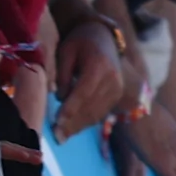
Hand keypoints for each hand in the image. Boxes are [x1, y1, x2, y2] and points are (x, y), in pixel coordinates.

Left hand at [52, 21, 127, 137]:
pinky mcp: (117, 95)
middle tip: (57, 137)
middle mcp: (114, 79)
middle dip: (73, 123)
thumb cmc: (80, 43)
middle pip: (92, 106)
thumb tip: (61, 98)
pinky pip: (101, 112)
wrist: (104, 38)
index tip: (57, 122)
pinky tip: (73, 129)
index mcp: (100, 66)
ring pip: (97, 112)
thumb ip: (63, 74)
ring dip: (79, 127)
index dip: (71, 108)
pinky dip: (87, 122)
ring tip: (63, 137)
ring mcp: (118, 88)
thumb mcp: (66, 51)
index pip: (85, 91)